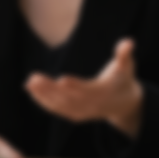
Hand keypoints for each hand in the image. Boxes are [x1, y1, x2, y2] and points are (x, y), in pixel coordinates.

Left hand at [25, 38, 143, 136]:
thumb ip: (125, 54)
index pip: (88, 90)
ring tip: (29, 82)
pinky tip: (31, 90)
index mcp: (104, 92)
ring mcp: (82, 112)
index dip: (75, 85)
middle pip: (68, 98)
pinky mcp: (75, 115)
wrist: (124, 104)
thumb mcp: (127, 66)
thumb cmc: (123, 78)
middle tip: (33, 78)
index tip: (61, 79)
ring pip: (60, 105)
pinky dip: (43, 101)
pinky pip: (57, 109)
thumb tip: (129, 42)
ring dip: (43, 95)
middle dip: (50, 89)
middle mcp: (92, 105)